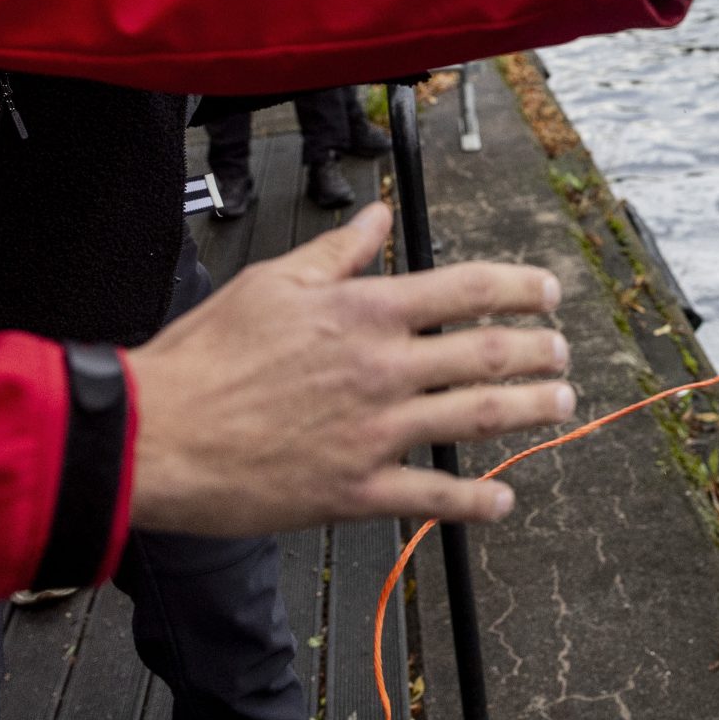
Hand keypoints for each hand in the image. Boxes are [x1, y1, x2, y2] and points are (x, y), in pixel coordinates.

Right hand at [124, 205, 574, 534]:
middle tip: (563, 351)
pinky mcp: (355, 489)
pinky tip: (503, 499)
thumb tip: (378, 218)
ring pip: (479, 418)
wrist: (155, 434)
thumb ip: (337, 252)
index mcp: (363, 310)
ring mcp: (374, 432)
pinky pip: (432, 497)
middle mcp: (382, 368)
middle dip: (542, 350)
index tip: (549, 290)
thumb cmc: (203, 356)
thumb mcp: (271, 281)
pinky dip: (476, 501)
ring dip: (532, 410)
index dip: (521, 286)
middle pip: (490, 353)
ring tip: (560, 404)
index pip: (467, 288)